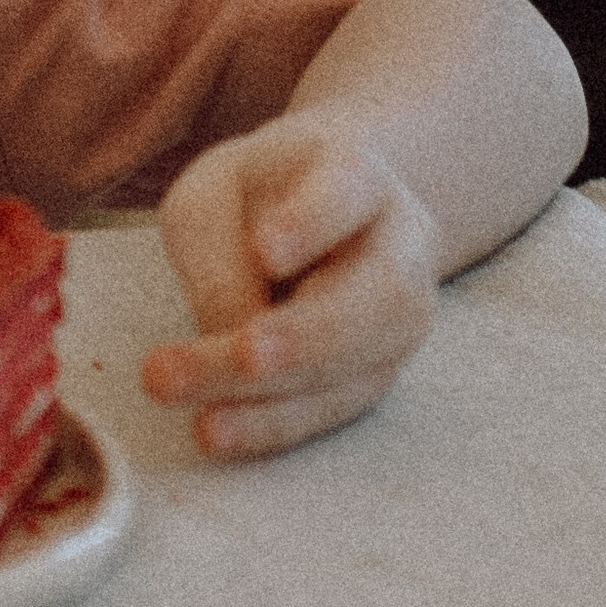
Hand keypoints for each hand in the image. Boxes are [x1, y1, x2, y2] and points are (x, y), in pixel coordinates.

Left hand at [141, 110, 441, 458]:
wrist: (308, 214)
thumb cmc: (251, 200)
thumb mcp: (212, 199)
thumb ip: (220, 257)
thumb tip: (231, 337)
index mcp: (357, 174)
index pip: (347, 190)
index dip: (310, 222)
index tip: (266, 248)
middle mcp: (400, 247)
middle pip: (375, 293)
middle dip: (305, 336)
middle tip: (239, 355)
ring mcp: (400, 317)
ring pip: (360, 363)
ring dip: (279, 397)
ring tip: (205, 419)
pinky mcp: (376, 373)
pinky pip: (333, 407)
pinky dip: (274, 425)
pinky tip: (217, 432)